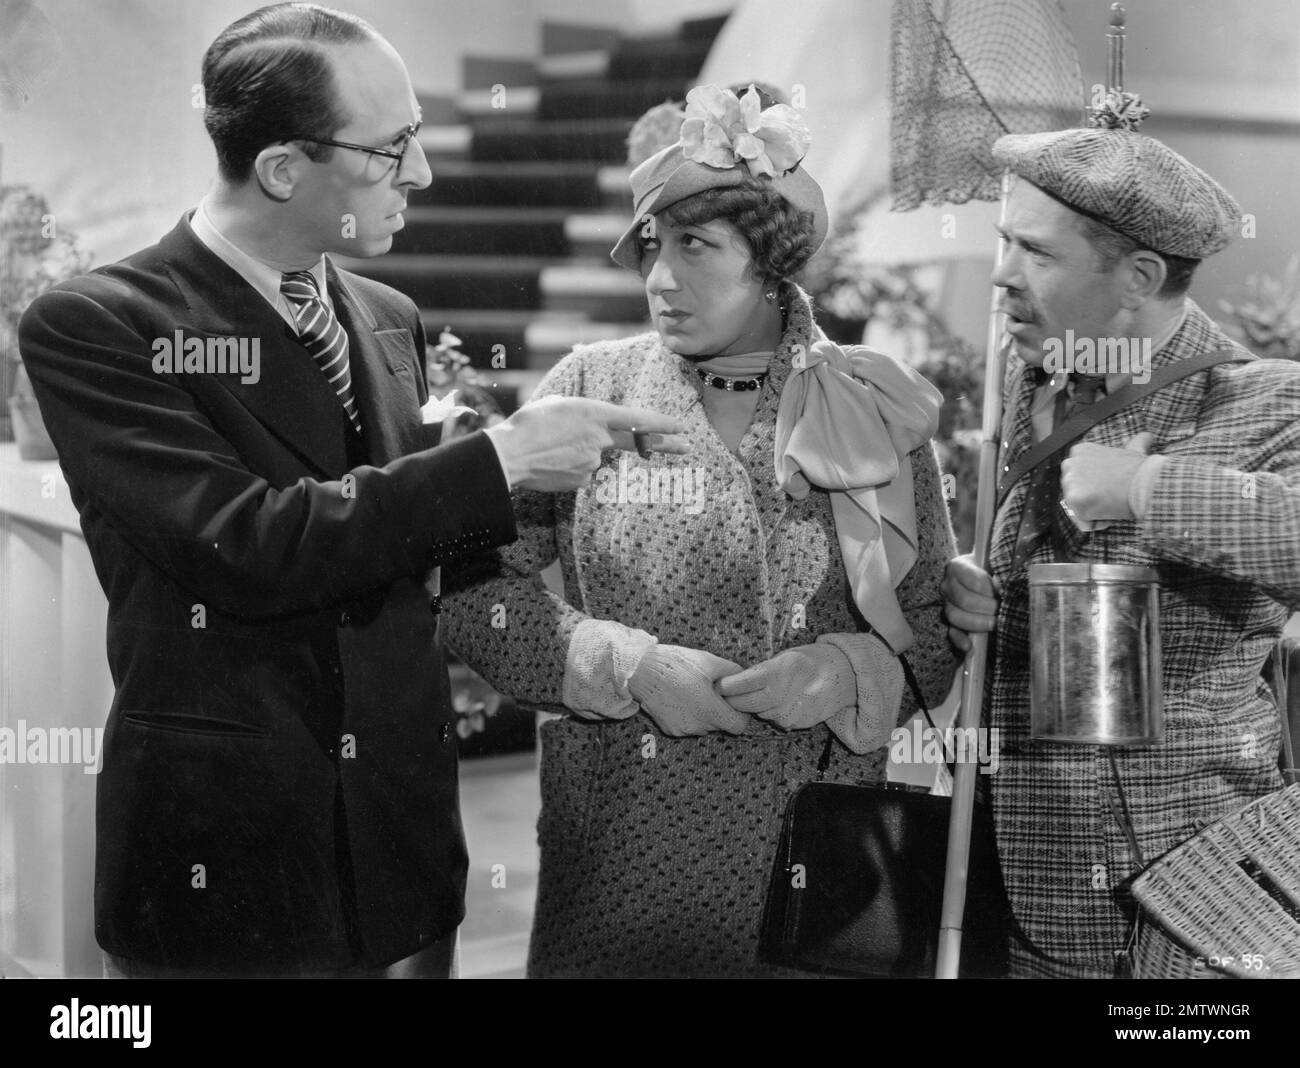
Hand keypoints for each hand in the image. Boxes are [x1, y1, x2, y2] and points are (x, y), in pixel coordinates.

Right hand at [485, 396, 689, 491]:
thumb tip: (587, 425)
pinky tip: (551, 462)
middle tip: (688, 446)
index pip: (638, 419)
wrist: (509, 456)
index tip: (682, 426)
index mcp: (595, 413)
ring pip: (594, 456)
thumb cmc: (528, 424)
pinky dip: (570, 467)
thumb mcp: (557, 404)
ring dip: (579, 452)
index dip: (662, 423)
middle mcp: (600, 439)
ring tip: (552, 447)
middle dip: (666, 443)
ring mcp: (593, 463)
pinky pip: (581, 471)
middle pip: (639, 441)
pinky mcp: (581, 481)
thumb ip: (581, 413)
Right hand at [627, 645, 747, 736]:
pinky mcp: (670, 729)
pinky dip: (688, 715)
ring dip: (703, 713)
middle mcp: (698, 725)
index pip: (738, 726)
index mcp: (711, 711)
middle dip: (720, 710)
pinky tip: (679, 698)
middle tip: (710, 690)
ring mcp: (682, 729)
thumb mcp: (710, 661)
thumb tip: (744, 678)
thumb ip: (733, 672)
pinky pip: (687, 725)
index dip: (740, 714)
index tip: (732, 700)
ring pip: (703, 725)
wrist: (641, 671)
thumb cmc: (677, 664)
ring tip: (693, 692)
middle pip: (720, 725)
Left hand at [717, 645, 854, 730]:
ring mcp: (793, 710)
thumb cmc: (810, 661)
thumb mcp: (786, 657)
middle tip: (726, 695)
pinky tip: (779, 702)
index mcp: (781, 669)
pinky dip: (771, 713)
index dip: (728, 686)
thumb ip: (762, 670)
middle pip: (747, 703)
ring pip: (760, 714)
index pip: (745, 682)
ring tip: (760, 694)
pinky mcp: (799, 723)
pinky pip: (775, 721)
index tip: (718, 685)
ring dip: (754, 707)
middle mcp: (787, 691)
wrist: (845, 676)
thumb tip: (734, 682)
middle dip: (734, 701)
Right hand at [941, 553, 999, 651]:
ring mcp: (947, 604)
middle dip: (988, 608)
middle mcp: (947, 585)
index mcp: (958, 567)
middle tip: (1003, 609)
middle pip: (964, 600)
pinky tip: (969, 646)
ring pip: (956, 616)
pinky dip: (960, 640)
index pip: (975, 581)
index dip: (992, 590)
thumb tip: (1014, 584)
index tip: (1005, 593)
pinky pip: (951, 632)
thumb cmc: (990, 567)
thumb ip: (1001, 569)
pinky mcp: (950, 620)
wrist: (981, 572)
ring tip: (996, 623)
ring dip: (978, 623)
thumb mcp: (994, 563)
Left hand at [1061, 432, 1152, 524]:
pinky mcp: (1074, 499)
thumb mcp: (1134, 450)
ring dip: (1097, 510)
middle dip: (1093, 498)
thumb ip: (1134, 443)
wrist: (1146, 483)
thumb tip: (1148, 436)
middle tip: (1113, 495)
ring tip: (1114, 501)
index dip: (1097, 486)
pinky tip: (1112, 512)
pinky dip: (1099, 522)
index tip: (1113, 485)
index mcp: (1079, 451)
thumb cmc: (1141, 470)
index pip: (1079, 478)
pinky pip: (1084, 522)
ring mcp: (1069, 482)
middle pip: (1075, 492)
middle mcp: (1069, 464)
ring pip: (1080, 508)